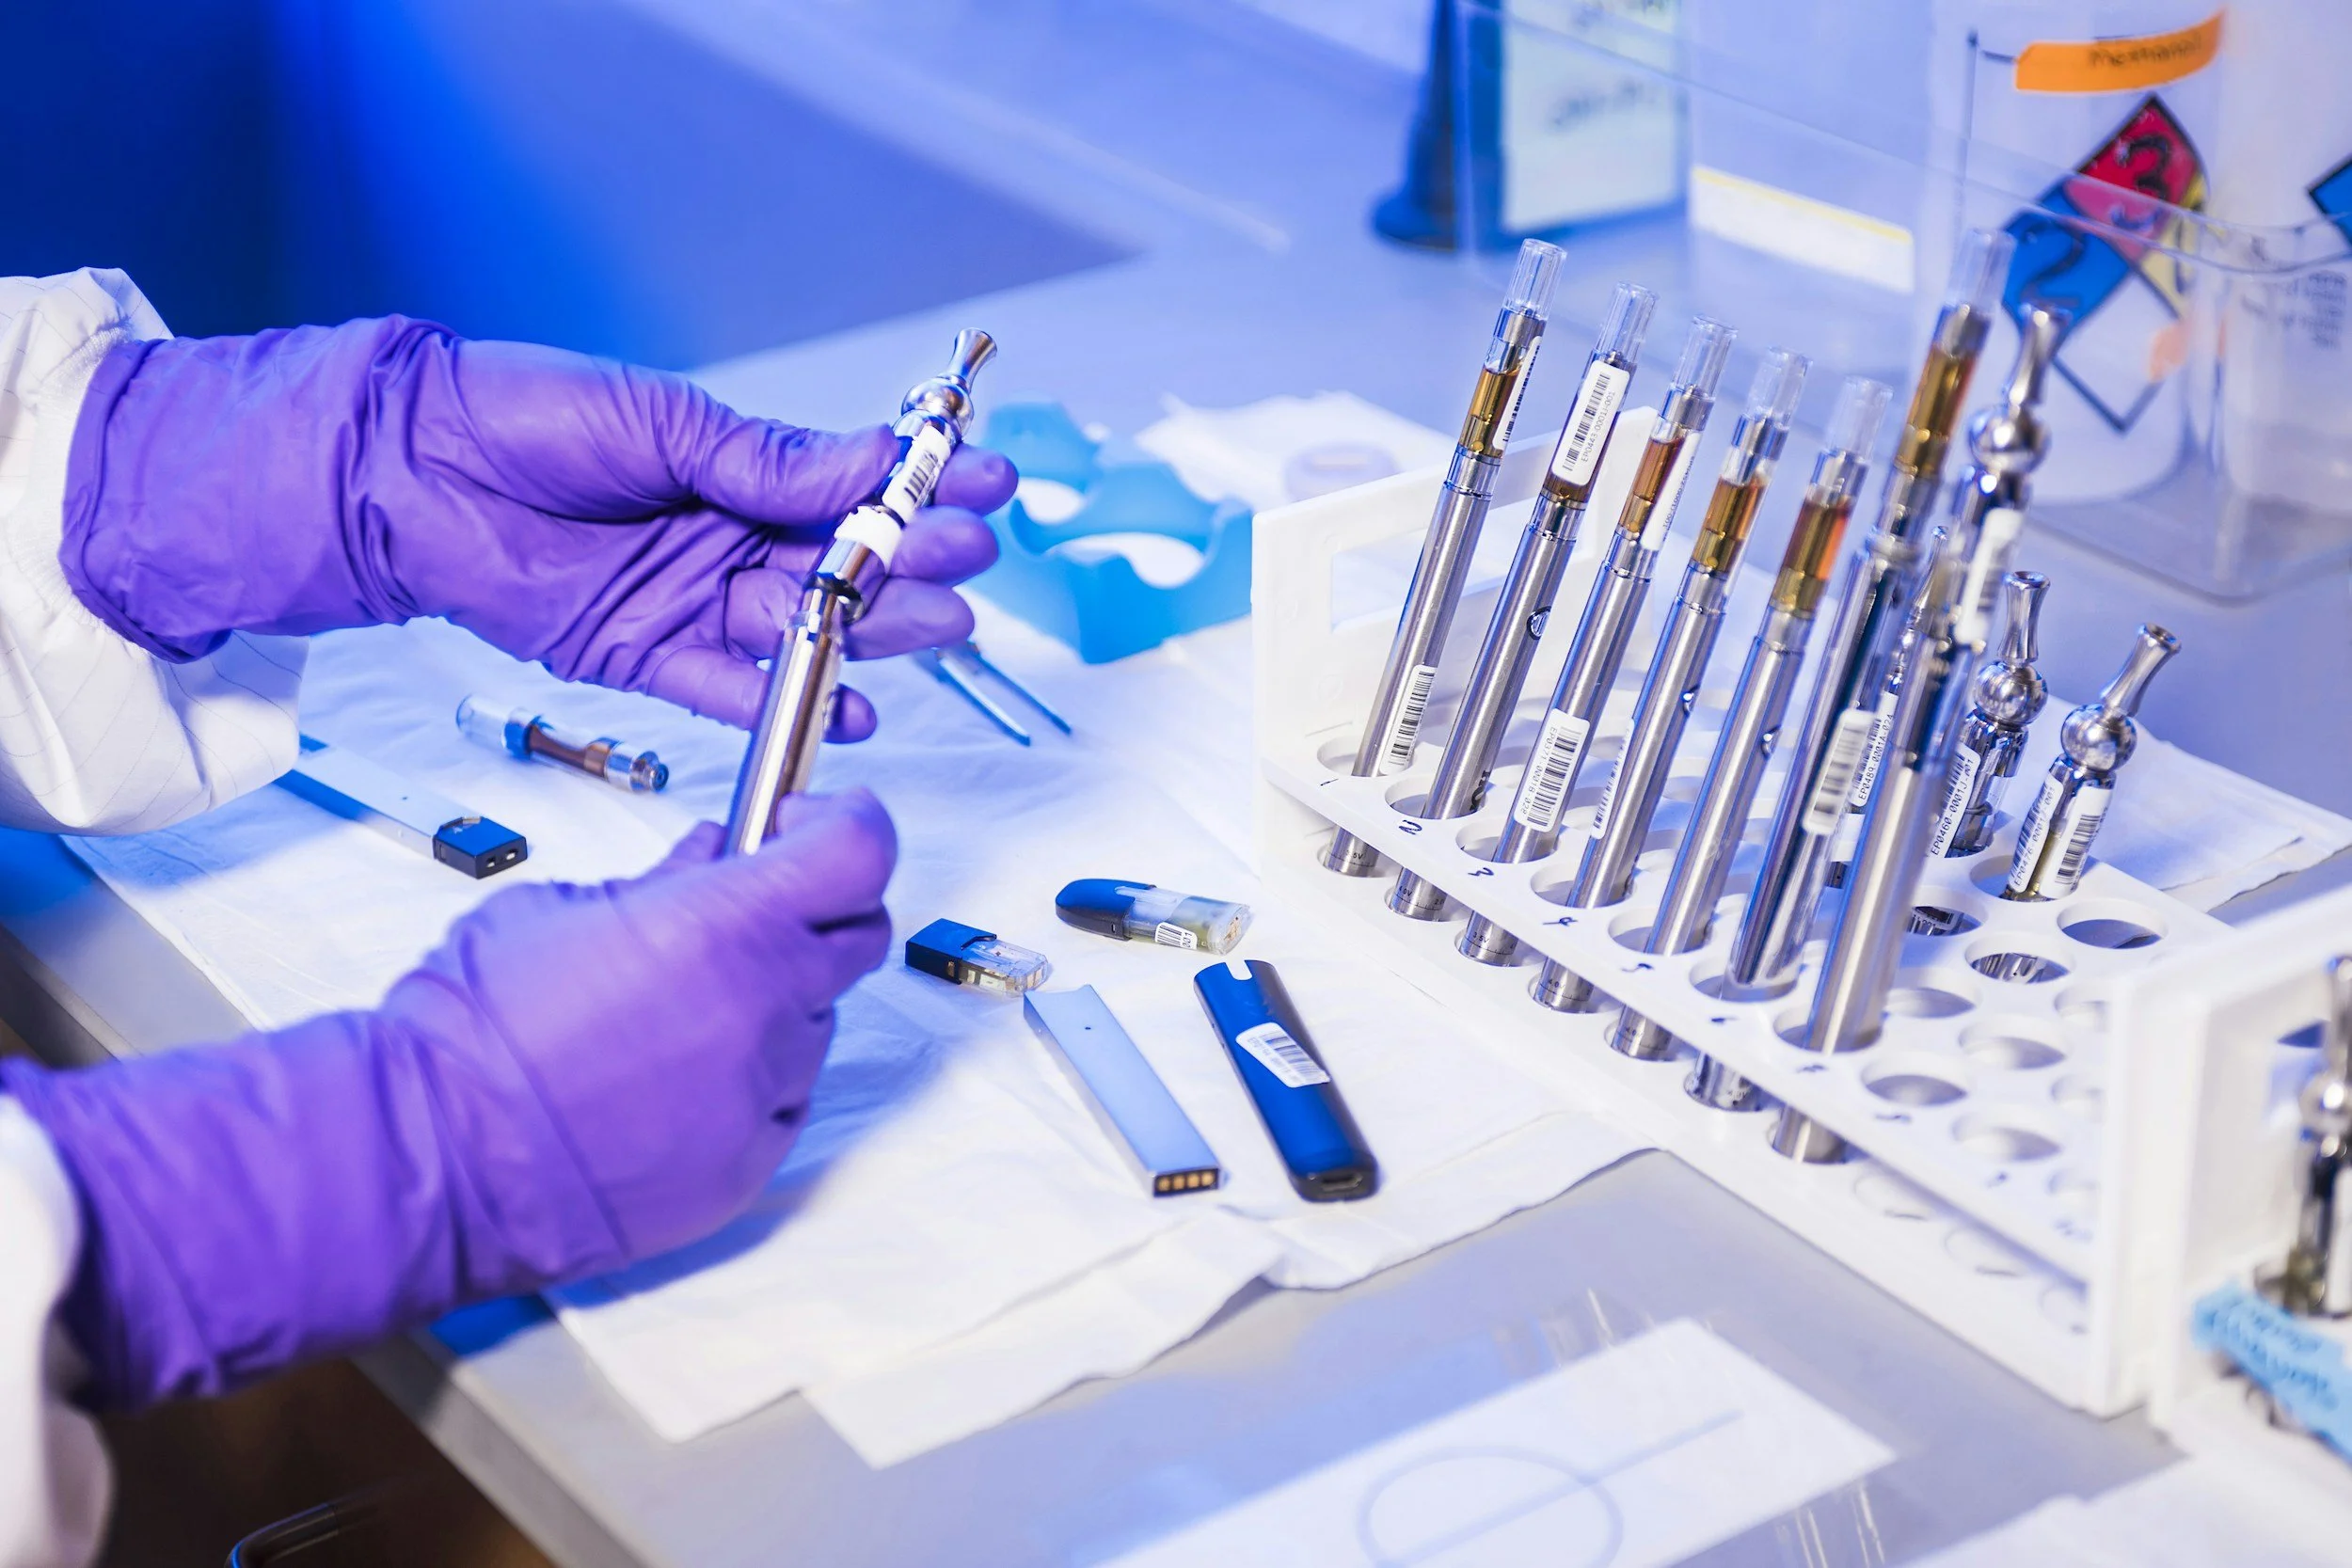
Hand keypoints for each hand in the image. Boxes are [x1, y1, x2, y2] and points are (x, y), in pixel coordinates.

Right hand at [0, 793, 892, 1407]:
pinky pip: (783, 1098)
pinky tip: (670, 1078)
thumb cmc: (475, 1029)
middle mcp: (764, 1007)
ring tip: (674, 1011)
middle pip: (858, 936)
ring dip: (772, 999)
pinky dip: (748, 1077)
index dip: (850, 823)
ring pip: (814, 1021)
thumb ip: (662, 879)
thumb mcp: (559, 909)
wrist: (433, 1156)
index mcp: (723, 926)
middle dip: (817, 910)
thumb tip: (713, 853)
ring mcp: (764, 1092)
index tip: (817, 819)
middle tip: (751, 908)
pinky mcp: (751, 1163)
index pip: (860, 851)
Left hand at [61, 322, 1015, 738]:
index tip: (987, 483)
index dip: (919, 488)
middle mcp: (724, 538)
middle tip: (971, 568)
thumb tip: (871, 462)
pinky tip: (854, 711)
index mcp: (734, 467)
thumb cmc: (527, 418)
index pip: (850, 485)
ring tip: (941, 633)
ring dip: (873, 634)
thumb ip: (767, 460)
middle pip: (841, 566)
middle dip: (912, 565)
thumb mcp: (663, 420)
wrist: (409, 473)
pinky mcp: (645, 658)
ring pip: (803, 628)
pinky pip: (731, 689)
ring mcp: (690, 602)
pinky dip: (790, 703)